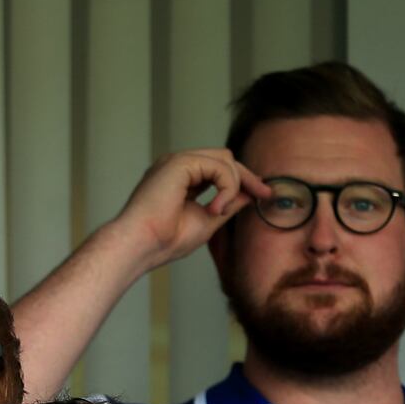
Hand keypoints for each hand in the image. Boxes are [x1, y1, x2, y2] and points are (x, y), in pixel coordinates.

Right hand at [113, 148, 271, 271]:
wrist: (141, 245)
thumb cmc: (164, 241)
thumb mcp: (206, 221)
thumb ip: (226, 205)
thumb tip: (247, 195)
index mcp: (181, 179)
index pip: (219, 168)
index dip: (242, 180)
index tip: (263, 194)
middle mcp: (178, 166)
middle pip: (225, 158)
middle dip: (247, 176)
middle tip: (264, 194)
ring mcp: (177, 161)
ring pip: (224, 159)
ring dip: (233, 185)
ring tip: (219, 211)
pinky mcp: (179, 163)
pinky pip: (218, 166)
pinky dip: (225, 187)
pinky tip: (214, 208)